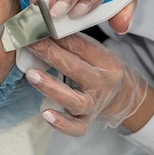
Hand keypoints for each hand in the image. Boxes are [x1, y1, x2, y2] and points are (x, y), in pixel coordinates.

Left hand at [24, 33, 148, 136]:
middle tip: (30, 44)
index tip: (35, 27)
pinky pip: (76, 127)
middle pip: (76, 69)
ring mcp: (94, 105)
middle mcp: (101, 84)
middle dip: (50, 55)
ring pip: (75, 100)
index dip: (57, 37)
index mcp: (105, 62)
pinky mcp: (86, 122)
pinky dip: (62, 124)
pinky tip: (46, 114)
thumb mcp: (93, 52)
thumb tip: (40, 26)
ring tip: (32, 75)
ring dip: (52, 87)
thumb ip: (72, 42)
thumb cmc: (99, 70)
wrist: (123, 98)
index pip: (81, 47)